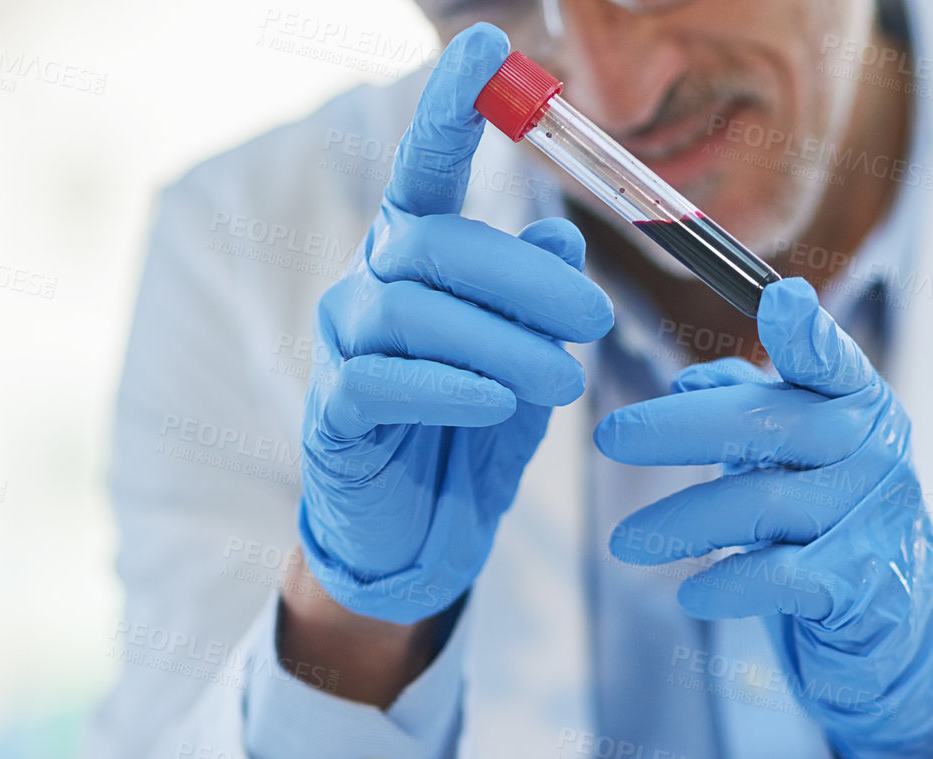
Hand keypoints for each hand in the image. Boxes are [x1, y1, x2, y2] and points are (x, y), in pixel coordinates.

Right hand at [299, 23, 613, 624]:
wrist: (419, 535)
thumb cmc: (475, 433)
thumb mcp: (527, 359)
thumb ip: (538, 303)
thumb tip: (558, 242)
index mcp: (421, 257)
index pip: (429, 167)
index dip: (454, 107)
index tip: (486, 45)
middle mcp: (372, 283)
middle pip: (435, 242)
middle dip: (524, 278)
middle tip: (597, 324)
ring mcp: (345, 347)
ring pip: (415, 309)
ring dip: (502, 341)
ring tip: (563, 383)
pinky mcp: (335, 413)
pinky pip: (382, 380)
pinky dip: (451, 387)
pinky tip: (498, 402)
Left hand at [594, 278, 932, 758]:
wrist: (895, 622)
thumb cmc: (832, 520)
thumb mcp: (797, 456)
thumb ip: (750, 408)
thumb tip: (686, 380)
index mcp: (858, 404)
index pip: (831, 361)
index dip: (806, 333)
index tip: (781, 302)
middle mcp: (873, 452)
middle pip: (768, 425)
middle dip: (678, 428)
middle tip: (607, 436)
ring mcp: (870, 518)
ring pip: (758, 505)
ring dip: (681, 523)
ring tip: (624, 542)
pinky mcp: (858, 585)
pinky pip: (777, 575)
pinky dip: (726, 582)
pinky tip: (690, 592)